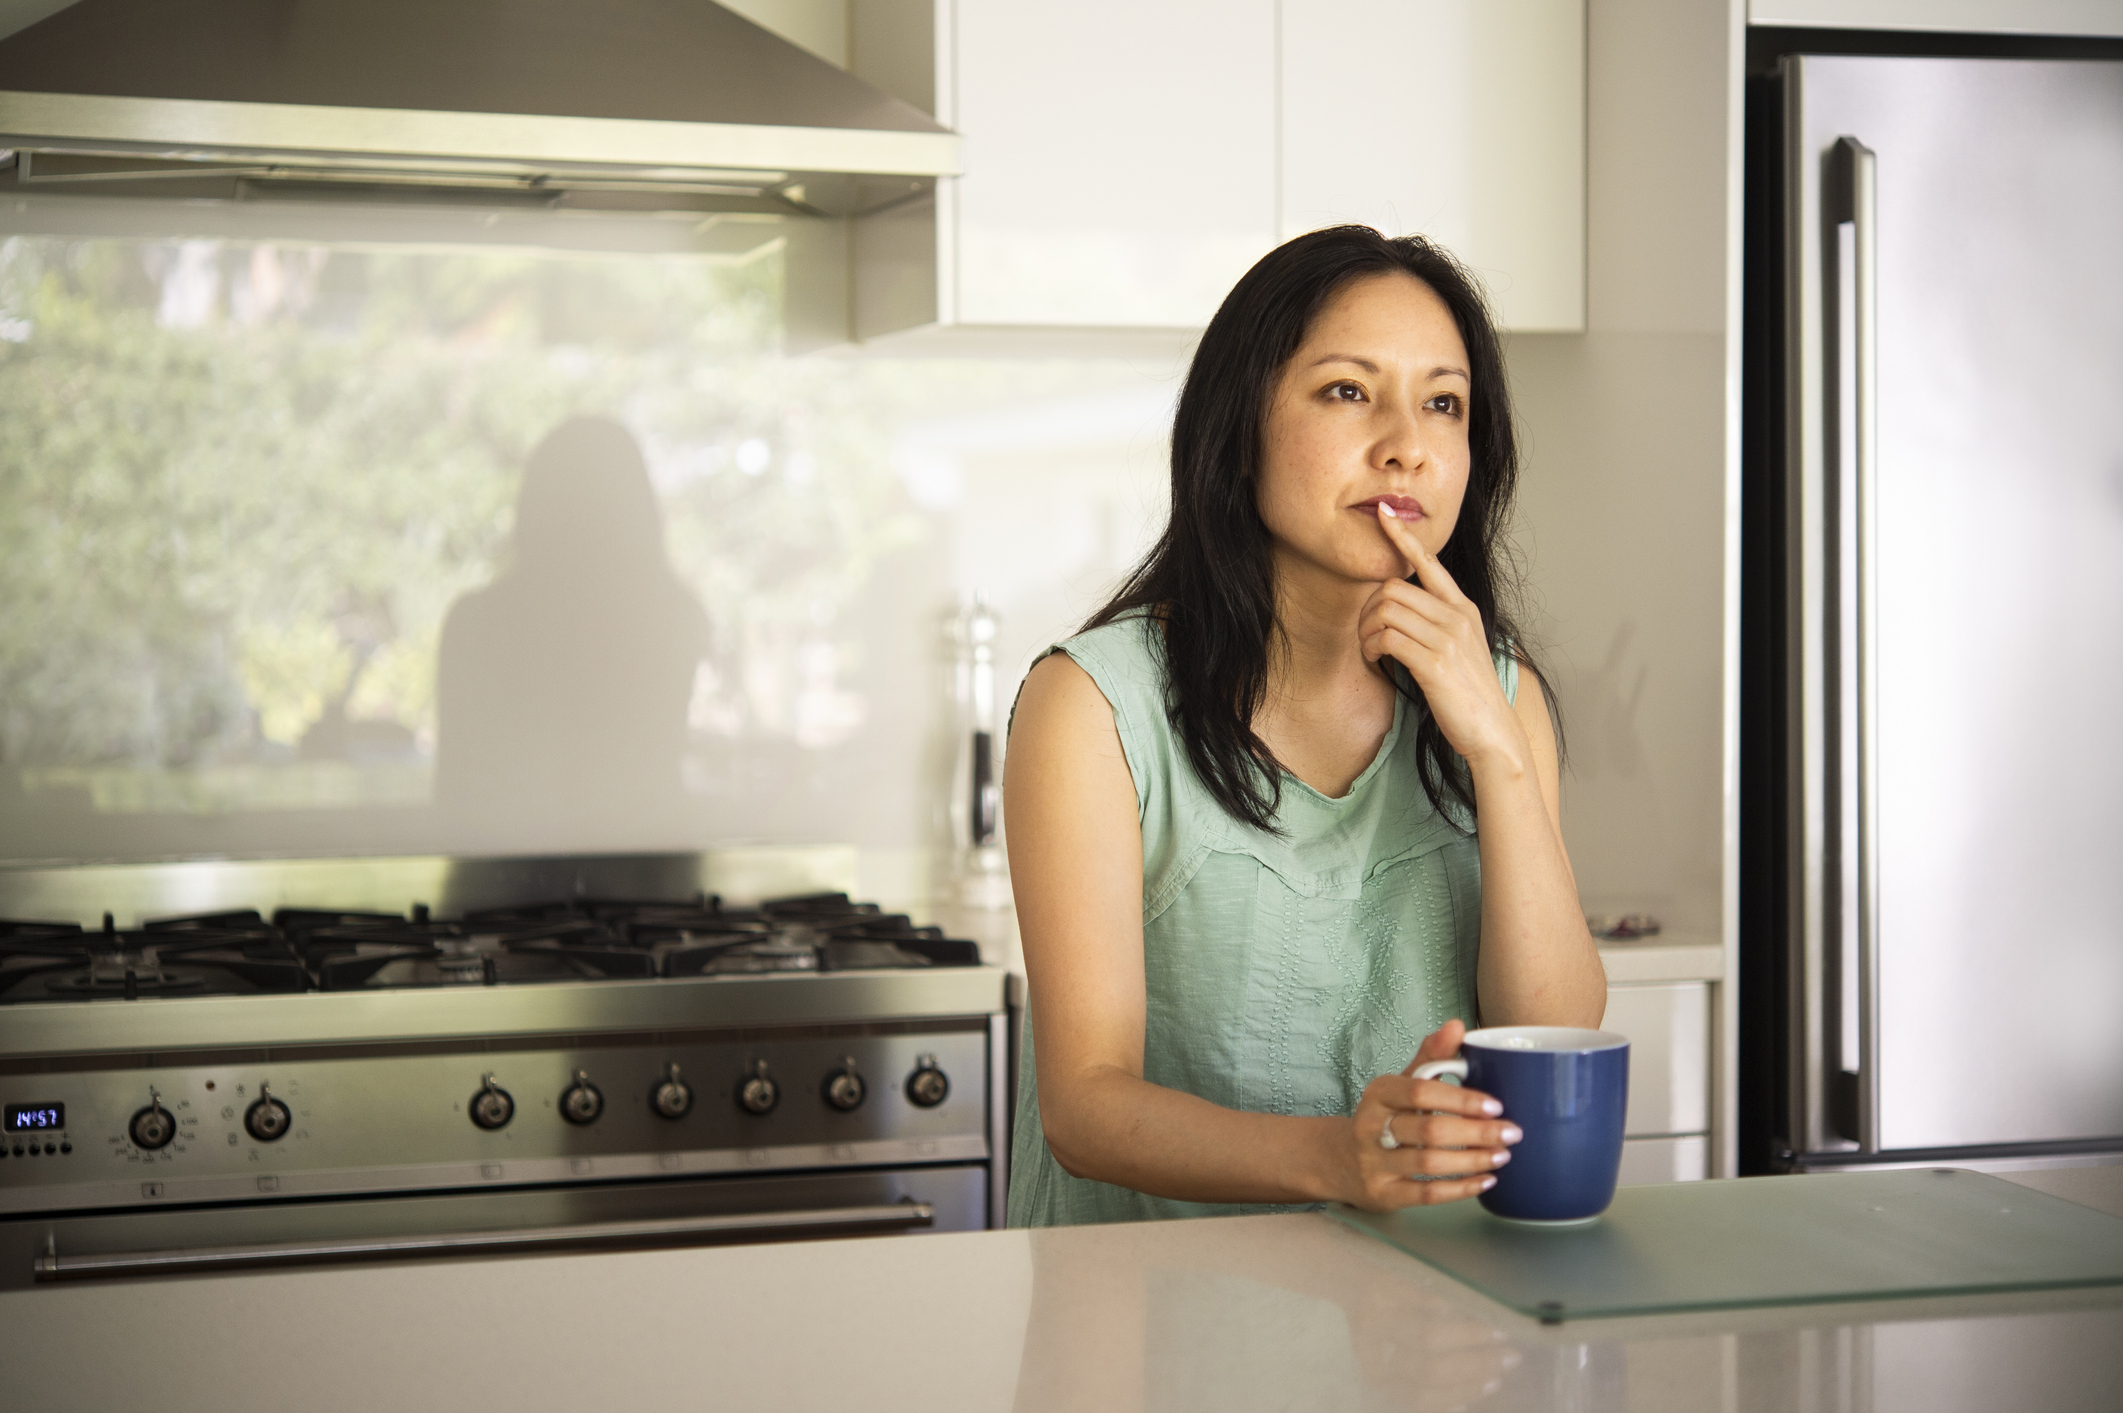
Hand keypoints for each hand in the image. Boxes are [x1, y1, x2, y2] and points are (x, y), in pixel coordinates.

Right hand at [1338, 1019, 1521, 1211]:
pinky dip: (1460, 1189)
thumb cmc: (1383, 1116)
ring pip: (1429, 1163)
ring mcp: (1375, 1163)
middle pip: (1429, 1129)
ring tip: (1502, 1156)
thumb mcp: (1401, 1083)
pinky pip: (1426, 1195)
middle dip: (1476, 1133)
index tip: (1496, 1105)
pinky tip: (1484, 1181)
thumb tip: (1457, 1026)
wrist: (1340, 1160)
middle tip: (1511, 1133)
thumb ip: (1431, 1057)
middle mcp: (1372, 1127)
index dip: (1461, 1099)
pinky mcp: (1383, 1193)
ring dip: (1472, 1161)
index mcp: (1380, 1092)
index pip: (1421, 1091)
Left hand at [1358, 504, 1529, 776]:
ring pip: (1385, 610)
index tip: (1384, 515)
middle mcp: (1456, 616)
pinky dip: (1372, 648)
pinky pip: (1387, 638)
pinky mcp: (1434, 663)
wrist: (1493, 732)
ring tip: (1370, 651)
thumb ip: (1436, 625)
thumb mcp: (1460, 648)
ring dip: (1365, 631)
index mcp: (1462, 608)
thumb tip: (1399, 614)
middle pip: (1392, 588)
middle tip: (1366, 635)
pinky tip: (1375, 660)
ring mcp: (1447, 639)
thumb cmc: (1470, 694)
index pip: (1430, 562)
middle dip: (1367, 609)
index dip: (1403, 538)